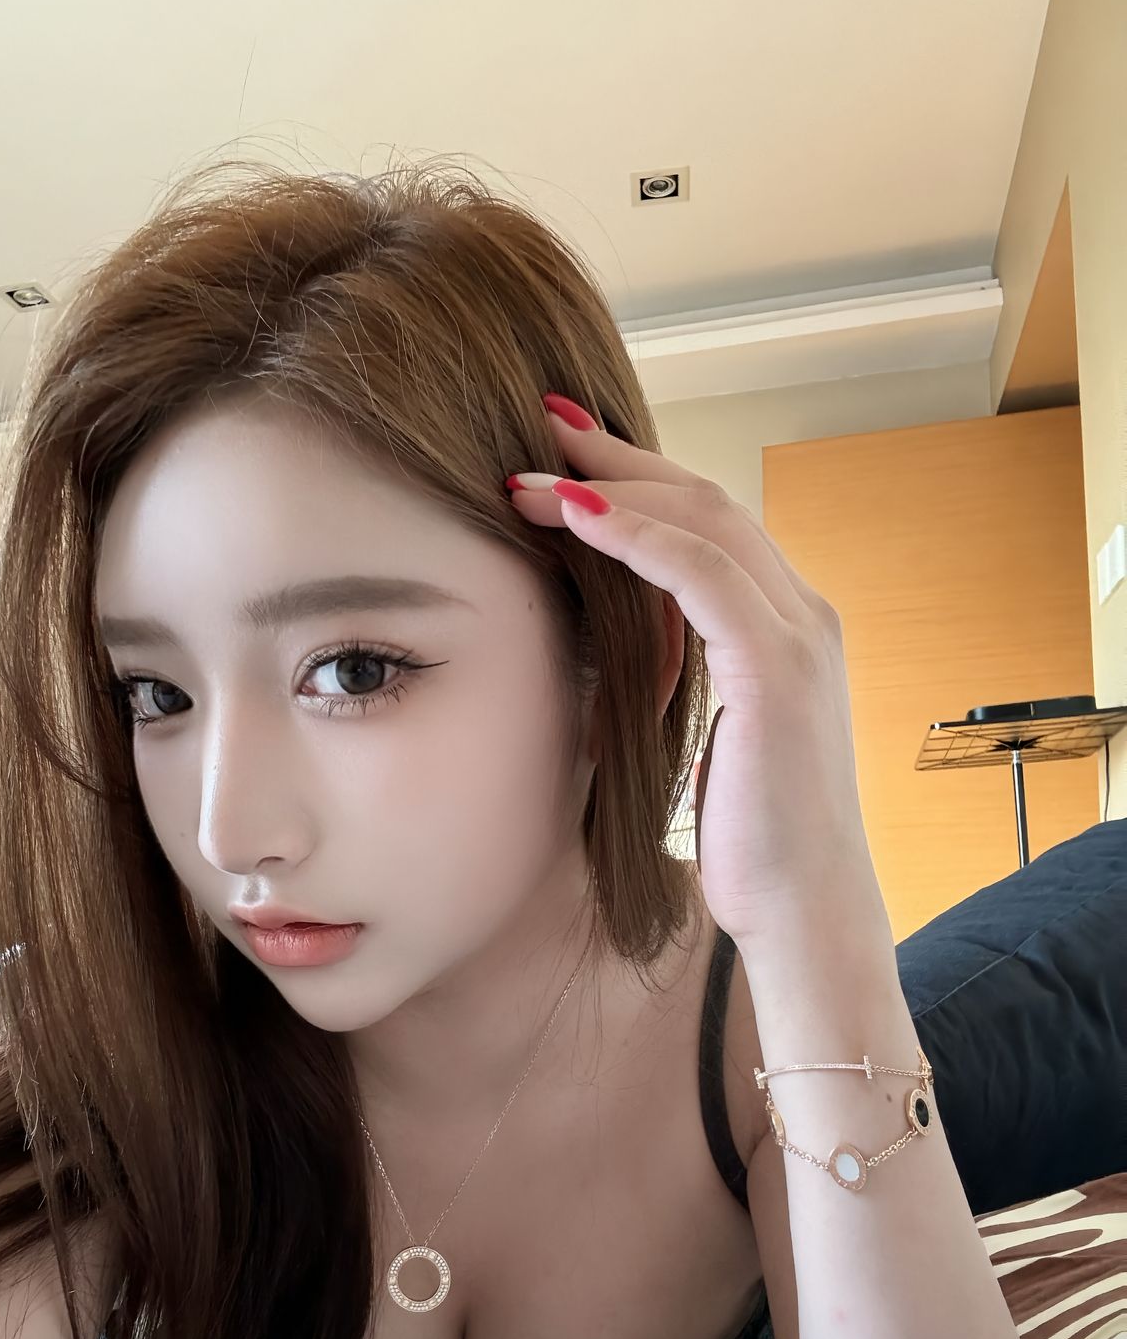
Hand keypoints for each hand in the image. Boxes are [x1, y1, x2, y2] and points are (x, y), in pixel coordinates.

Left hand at [506, 393, 890, 960]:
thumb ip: (675, 673)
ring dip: (610, 488)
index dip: (637, 480)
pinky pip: (701, 575)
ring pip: (703, 521)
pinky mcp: (779, 670)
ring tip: (530, 468)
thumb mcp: (704, 735)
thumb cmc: (754, 841)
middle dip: (617, 457)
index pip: (709, 524)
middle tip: (538, 426)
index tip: (565, 456)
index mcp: (787, 627)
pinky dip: (636, 537)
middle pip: (705, 500)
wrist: (807, 912)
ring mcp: (800, 636)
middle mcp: (804, 615)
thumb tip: (607, 636)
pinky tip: (576, 516)